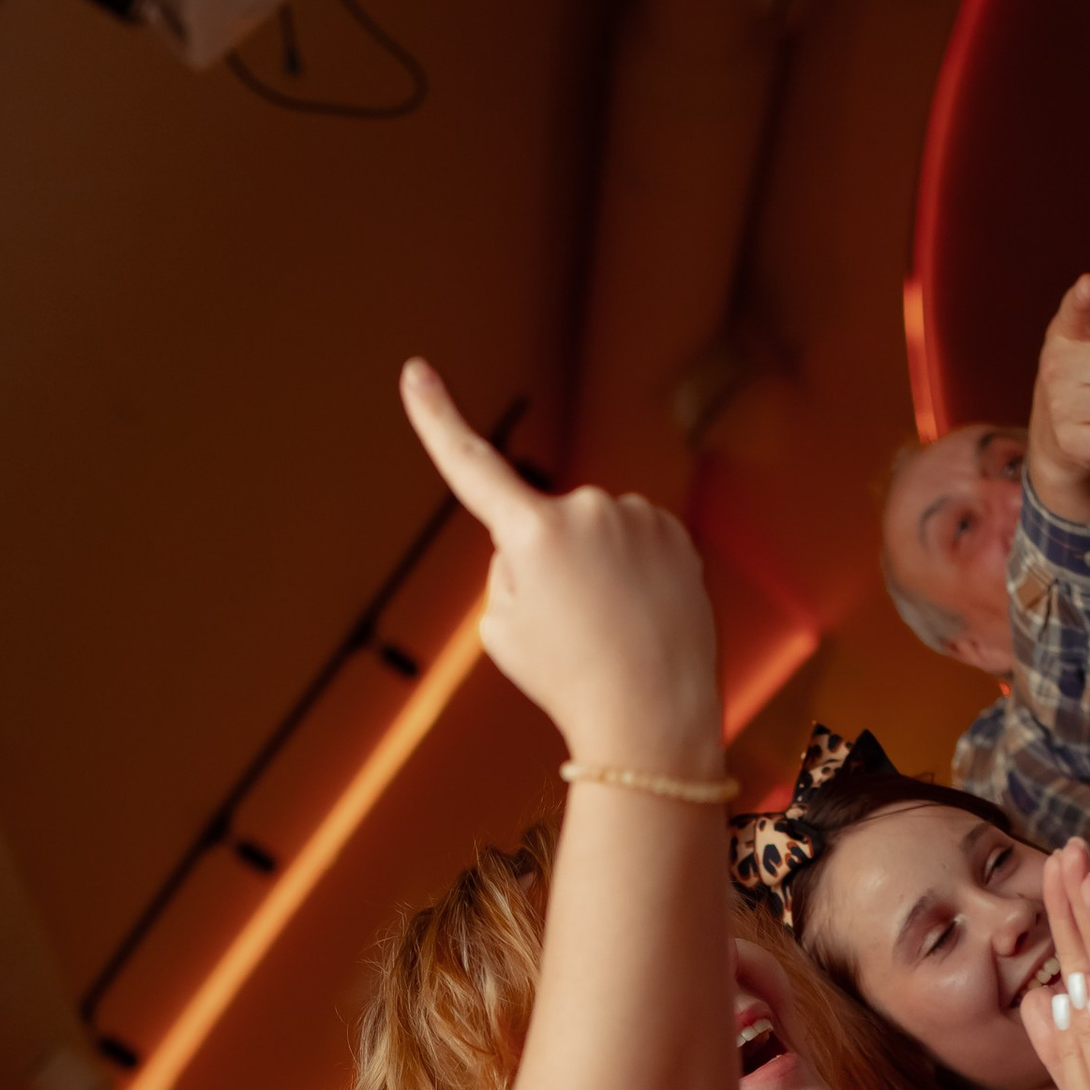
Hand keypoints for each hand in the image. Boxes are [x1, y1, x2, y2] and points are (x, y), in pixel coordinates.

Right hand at [401, 360, 721, 772]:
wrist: (653, 718)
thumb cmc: (568, 680)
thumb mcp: (502, 628)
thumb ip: (507, 566)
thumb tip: (536, 536)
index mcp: (533, 533)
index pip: (471, 465)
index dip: (436, 418)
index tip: (415, 371)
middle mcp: (588, 509)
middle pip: (539, 526)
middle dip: (541, 563)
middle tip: (567, 628)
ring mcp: (637, 517)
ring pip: (589, 535)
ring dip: (591, 570)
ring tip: (608, 629)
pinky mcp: (675, 531)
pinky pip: (631, 543)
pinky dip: (631, 573)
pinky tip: (640, 617)